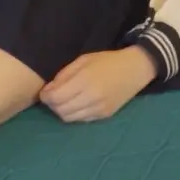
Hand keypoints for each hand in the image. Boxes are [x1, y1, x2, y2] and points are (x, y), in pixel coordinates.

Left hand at [41, 47, 156, 122]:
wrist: (135, 69)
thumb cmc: (107, 61)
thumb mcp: (83, 60)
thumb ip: (64, 75)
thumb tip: (49, 90)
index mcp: (84, 80)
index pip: (56, 97)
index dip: (46, 97)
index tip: (44, 92)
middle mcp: (91, 97)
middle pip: (61, 110)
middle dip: (52, 105)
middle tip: (52, 97)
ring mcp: (99, 108)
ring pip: (69, 118)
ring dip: (62, 111)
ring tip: (63, 101)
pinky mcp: (104, 115)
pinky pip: (81, 119)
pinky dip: (74, 114)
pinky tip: (76, 104)